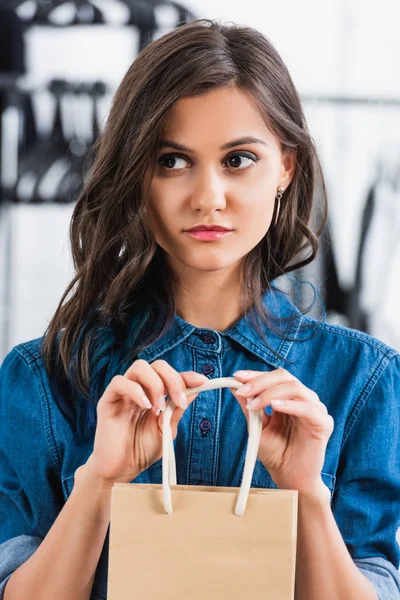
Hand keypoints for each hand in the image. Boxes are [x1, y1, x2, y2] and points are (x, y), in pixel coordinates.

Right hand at [85, 359, 207, 485]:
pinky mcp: (107, 400)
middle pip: (157, 365)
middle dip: (173, 379)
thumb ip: (176, 410)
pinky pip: (119, 382)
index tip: (202, 382)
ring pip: (139, 367)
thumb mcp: (166, 430)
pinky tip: (145, 406)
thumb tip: (195, 390)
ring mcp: (123, 393)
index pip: (170, 375)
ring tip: (159, 407)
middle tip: (179, 401)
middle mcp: (139, 389)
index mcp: (154, 394)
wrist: (121, 471)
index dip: (187, 375)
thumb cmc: (141, 451)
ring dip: (155, 383)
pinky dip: (135, 390)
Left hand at [230, 368, 333, 494]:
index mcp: (289, 398)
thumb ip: (249, 405)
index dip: (256, 375)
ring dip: (270, 393)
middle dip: (260, 382)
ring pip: (295, 388)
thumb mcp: (256, 426)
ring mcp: (315, 409)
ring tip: (254, 404)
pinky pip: (308, 408)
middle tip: (243, 391)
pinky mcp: (323, 423)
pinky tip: (275, 407)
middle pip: (284, 377)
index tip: (236, 376)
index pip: (274, 377)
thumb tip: (233, 385)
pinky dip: (290, 405)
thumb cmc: (275, 453)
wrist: (289, 478)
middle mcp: (303, 399)